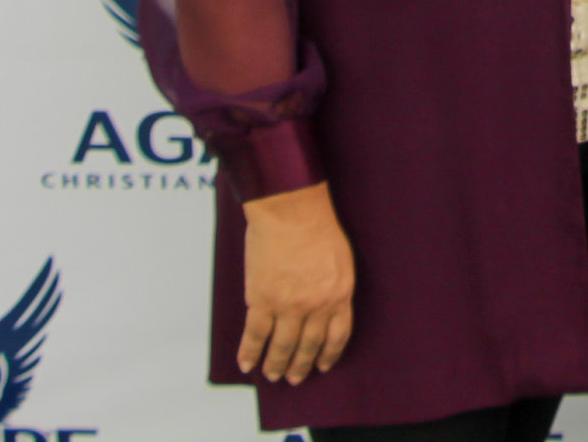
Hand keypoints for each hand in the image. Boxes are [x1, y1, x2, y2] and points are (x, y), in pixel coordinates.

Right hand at [239, 182, 354, 383]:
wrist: (291, 210)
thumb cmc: (317, 225)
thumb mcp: (340, 259)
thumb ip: (333, 285)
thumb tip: (324, 306)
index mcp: (340, 293)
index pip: (337, 336)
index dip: (328, 355)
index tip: (322, 366)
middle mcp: (317, 305)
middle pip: (309, 346)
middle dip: (301, 366)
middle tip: (294, 378)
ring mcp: (289, 305)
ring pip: (282, 347)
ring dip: (276, 365)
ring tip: (272, 375)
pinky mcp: (262, 300)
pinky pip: (255, 335)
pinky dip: (249, 353)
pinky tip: (247, 364)